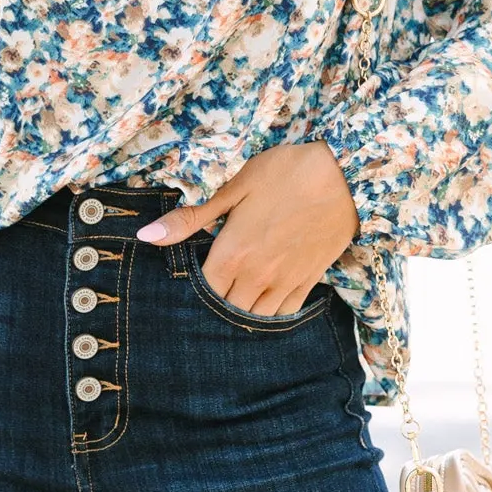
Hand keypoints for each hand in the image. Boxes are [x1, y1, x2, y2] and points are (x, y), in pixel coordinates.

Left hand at [137, 143, 357, 315]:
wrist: (345, 174)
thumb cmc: (285, 173)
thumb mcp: (234, 188)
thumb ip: (191, 219)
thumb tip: (146, 237)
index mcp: (232, 254)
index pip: (201, 292)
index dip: (190, 293)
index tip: (185, 287)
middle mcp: (257, 276)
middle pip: (226, 311)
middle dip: (214, 307)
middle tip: (209, 296)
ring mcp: (285, 282)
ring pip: (255, 319)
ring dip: (242, 315)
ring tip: (234, 303)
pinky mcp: (309, 281)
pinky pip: (285, 314)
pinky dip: (271, 316)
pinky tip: (263, 305)